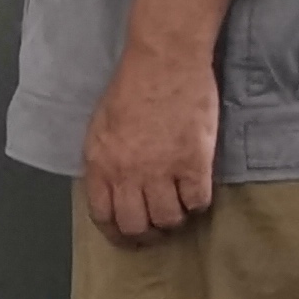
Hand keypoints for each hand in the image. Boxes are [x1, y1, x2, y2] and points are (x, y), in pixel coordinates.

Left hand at [80, 45, 221, 246]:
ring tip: (179, 206)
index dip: (117, 234)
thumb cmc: (131, 86)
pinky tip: (197, 189)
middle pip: (136, 225)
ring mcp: (162, 170)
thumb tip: (112, 189)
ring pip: (169, 219)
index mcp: (100, 164)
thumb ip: (104, 161)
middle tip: (158, 228)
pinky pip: (198, 201)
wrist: (164, 61)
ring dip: (175, 218)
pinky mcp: (194, 162)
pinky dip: (198, 202)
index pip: (103, 216)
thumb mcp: (101, 126)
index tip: (128, 238)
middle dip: (148, 234)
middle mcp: (128, 173)